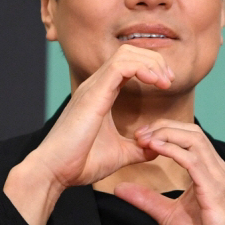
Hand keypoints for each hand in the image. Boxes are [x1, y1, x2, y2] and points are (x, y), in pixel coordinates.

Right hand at [28, 44, 173, 188]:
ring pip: (126, 53)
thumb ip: (138, 149)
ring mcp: (93, 87)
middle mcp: (95, 85)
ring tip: (164, 81)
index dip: (150, 67)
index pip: (128, 64)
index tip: (166, 84)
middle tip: (169, 80)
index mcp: (100, 94)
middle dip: (154, 61)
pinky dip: (142, 69)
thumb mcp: (119, 154)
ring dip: (151, 63)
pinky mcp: (93, 93)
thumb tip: (156, 149)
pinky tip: (155, 83)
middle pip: (129, 52)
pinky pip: (121, 66)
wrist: (56, 171)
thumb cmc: (80, 163)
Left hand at [114, 120, 224, 224]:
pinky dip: (173, 150)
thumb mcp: (167, 215)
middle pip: (192, 132)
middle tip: (138, 133)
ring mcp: (219, 178)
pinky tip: (155, 148)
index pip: (189, 138)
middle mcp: (218, 170)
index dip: (164, 131)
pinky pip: (193, 161)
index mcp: (209, 173)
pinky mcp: (215, 190)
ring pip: (194, 140)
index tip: (140, 136)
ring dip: (166, 135)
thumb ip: (146, 199)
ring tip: (144, 138)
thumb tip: (120, 188)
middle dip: (164, 127)